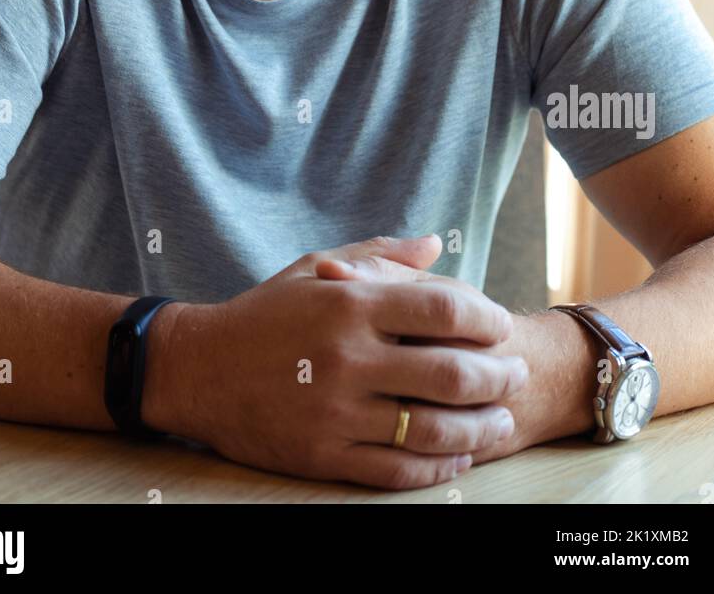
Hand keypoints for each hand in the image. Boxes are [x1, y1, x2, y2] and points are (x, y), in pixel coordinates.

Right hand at [151, 234, 528, 489]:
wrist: (199, 369)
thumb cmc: (265, 312)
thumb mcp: (317, 268)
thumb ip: (379, 256)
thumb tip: (435, 243)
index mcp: (349, 305)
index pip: (442, 307)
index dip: (484, 317)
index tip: (500, 324)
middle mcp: (347, 358)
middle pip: (451, 371)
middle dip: (497, 375)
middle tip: (515, 374)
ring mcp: (336, 412)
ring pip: (433, 428)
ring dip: (480, 427)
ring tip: (500, 420)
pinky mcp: (323, 456)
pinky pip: (398, 470)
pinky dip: (439, 465)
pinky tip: (458, 454)